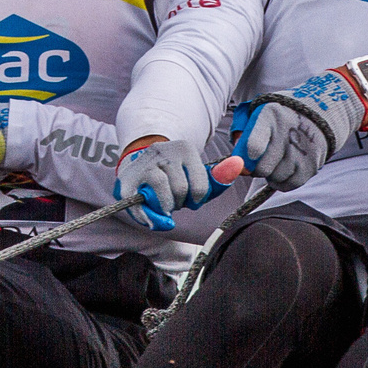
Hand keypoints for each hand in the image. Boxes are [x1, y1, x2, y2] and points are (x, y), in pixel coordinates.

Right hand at [114, 137, 239, 230]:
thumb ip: (219, 175)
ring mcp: (144, 164)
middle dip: (181, 202)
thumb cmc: (176, 173)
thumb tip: (240, 164)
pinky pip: (140, 206)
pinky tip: (154, 218)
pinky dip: (149, 218)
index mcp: (185, 148)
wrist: (141, 160)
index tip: (192, 198)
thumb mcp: (198, 172)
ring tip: (165, 203)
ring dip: (166, 208)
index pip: (199, 186)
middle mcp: (163, 151)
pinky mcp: (127, 180)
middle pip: (180, 191)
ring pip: (162, 198)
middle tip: (176, 199)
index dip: (197, 199)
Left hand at [230, 69, 367, 192]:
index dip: (244, 159)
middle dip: (256, 169)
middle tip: (259, 160)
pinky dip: (282, 181)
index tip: (244, 159)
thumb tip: (236, 161)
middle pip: (262, 168)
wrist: (322, 111)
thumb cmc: (282, 115)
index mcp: (270, 116)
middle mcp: (287, 133)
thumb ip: (243, 132)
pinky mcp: (312, 165)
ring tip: (276, 160)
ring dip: (270, 174)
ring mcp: (302, 151)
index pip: (253, 147)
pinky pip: (289, 185)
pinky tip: (284, 169)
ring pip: (274, 178)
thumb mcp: (260, 112)